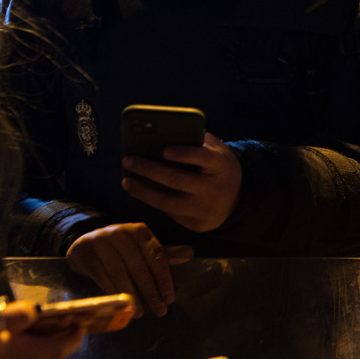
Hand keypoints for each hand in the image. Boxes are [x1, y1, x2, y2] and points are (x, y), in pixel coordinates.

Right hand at [0, 299, 86, 358]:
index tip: (81, 325)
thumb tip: (38, 310)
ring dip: (40, 353)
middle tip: (65, 330)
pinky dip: (20, 356)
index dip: (72, 339)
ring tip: (40, 333)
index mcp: (15, 353)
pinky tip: (9, 344)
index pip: (54, 350)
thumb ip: (11, 316)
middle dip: (59, 349)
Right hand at [65, 223, 192, 317]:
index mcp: (139, 230)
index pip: (156, 255)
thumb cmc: (121, 249)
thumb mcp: (143, 248)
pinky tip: (123, 306)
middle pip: (139, 266)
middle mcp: (120, 232)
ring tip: (142, 313)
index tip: (170, 298)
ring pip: (120, 273)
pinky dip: (114, 293)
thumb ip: (165, 252)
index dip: (164, 278)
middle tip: (160, 310)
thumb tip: (190, 252)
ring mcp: (101, 242)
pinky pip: (102, 277)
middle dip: (151, 290)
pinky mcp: (86, 254)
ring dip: (132, 295)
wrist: (85, 245)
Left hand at [121, 133, 241, 232]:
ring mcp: (202, 208)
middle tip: (128, 159)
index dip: (185, 154)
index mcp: (221, 165)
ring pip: (168, 201)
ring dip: (143, 190)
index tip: (165, 149)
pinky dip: (149, 199)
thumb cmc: (216, 167)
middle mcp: (213, 188)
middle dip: (150, 169)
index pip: (204, 158)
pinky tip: (136, 189)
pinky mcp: (193, 222)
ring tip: (126, 180)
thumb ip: (195, 142)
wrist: (233, 202)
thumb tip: (158, 136)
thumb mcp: (215, 151)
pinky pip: (167, 211)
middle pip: (178, 179)